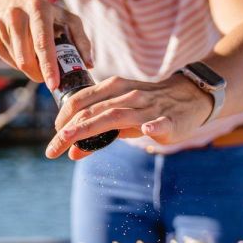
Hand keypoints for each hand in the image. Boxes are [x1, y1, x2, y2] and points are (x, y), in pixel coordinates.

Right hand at [0, 0, 92, 90]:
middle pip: (26, 59)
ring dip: (32, 68)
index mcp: (38, 8)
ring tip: (39, 56)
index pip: (42, 42)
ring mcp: (0, 26)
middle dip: (40, 74)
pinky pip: (10, 62)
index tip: (53, 85)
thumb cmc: (48, 14)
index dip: (48, 66)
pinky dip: (21, 64)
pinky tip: (26, 51)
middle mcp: (16, 15)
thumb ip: (81, 41)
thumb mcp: (68, 19)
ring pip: (19, 63)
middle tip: (50, 77)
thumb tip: (88, 64)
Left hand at [46, 74, 213, 159]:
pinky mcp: (170, 119)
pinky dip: (154, 125)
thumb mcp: (122, 116)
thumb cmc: (149, 107)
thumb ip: (98, 133)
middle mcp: (129, 96)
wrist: (190, 96)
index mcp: (115, 89)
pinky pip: (160, 122)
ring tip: (73, 141)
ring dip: (93, 128)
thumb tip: (72, 152)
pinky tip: (147, 130)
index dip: (64, 117)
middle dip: (70, 130)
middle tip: (52, 149)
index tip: (54, 134)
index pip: (83, 100)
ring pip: (118, 116)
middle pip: (95, 111)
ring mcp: (150, 107)